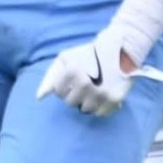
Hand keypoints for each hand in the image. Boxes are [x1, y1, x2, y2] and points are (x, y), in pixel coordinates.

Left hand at [36, 25, 162, 116]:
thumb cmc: (89, 53)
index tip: (73, 78)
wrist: (122, 49)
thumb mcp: (66, 58)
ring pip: (85, 110)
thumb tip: (39, 97)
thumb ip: (50, 77)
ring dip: (88, 101)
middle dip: (75, 94)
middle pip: (70, 103)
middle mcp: (85, 83)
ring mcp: (100, 93)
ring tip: (94, 88)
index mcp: (72, 71)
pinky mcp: (114, 99)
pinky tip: (103, 94)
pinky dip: (101, 106)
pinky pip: (100, 113)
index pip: (58, 92)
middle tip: (85, 83)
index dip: (64, 86)